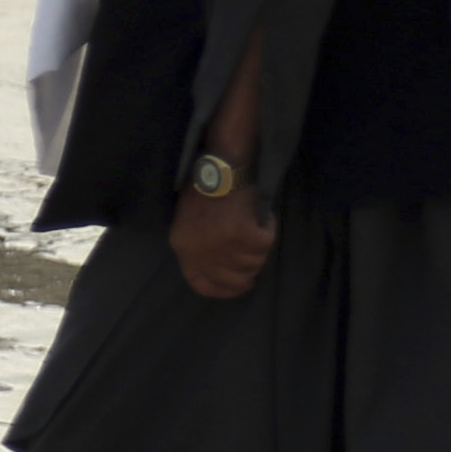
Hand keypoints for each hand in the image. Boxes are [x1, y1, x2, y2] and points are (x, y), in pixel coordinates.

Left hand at [166, 49, 275, 297]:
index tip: (239, 285)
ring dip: (259, 245)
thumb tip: (219, 267)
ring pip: (254, 262)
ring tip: (253, 222)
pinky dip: (268, 228)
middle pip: (234, 279)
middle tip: (254, 256)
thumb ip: (200, 245)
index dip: (223, 289)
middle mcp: (200, 251)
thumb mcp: (190, 218)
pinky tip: (260, 214)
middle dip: (248, 271)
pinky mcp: (245, 235)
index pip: (202, 284)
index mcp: (182, 246)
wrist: (223, 162)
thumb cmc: (207, 183)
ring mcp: (223, 245)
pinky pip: (266, 242)